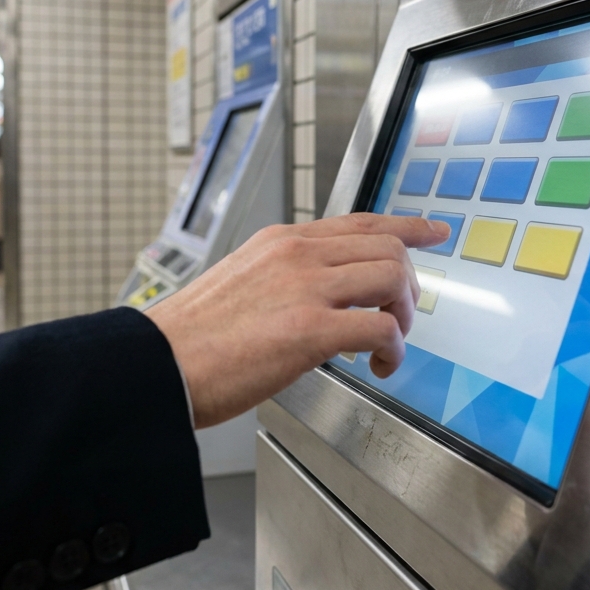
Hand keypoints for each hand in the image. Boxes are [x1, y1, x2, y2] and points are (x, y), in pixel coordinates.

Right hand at [147, 213, 448, 428]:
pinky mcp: (309, 331)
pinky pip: (381, 329)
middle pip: (388, 248)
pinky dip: (392, 351)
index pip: (361, 222)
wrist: (155, 365)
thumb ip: (284, 277)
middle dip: (408, 287)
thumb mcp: (241, 280)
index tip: (433, 231)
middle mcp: (297, 255)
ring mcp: (304, 289)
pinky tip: (377, 367)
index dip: (407, 227)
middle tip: (400, 319)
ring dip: (404, 317)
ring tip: (385, 345)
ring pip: (392, 279)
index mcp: (281, 241)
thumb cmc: (192, 338)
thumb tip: (321, 295)